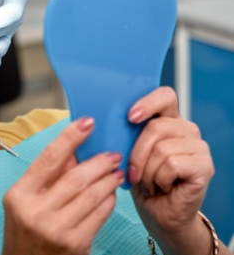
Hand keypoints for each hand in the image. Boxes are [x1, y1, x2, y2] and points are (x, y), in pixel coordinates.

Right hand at [2, 117, 123, 254]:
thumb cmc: (25, 231)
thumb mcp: (25, 201)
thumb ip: (47, 176)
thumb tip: (74, 150)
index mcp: (19, 196)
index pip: (48, 159)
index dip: (69, 138)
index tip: (87, 122)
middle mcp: (36, 212)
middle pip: (75, 177)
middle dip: (98, 162)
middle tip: (112, 154)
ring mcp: (56, 230)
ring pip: (92, 195)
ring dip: (108, 180)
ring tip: (115, 171)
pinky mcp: (76, 245)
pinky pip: (100, 215)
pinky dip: (108, 200)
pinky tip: (111, 193)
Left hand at [127, 87, 215, 254]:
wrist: (159, 215)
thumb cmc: (142, 183)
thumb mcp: (128, 154)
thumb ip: (126, 134)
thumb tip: (105, 121)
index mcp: (168, 120)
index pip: (165, 96)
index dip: (148, 103)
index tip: (131, 117)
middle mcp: (186, 130)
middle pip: (156, 126)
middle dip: (136, 153)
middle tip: (133, 172)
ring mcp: (198, 147)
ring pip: (161, 148)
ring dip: (147, 171)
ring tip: (150, 182)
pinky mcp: (204, 166)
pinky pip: (172, 164)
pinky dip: (159, 179)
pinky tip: (162, 187)